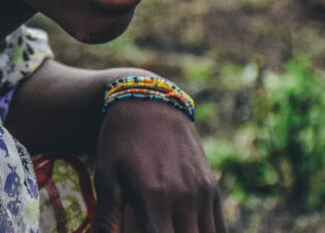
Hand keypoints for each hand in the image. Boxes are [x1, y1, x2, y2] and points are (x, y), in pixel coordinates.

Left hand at [92, 100, 224, 231]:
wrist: (148, 104)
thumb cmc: (120, 141)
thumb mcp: (106, 174)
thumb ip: (107, 214)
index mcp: (153, 197)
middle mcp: (183, 197)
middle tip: (152, 228)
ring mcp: (201, 192)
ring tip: (168, 228)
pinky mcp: (211, 187)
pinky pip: (218, 226)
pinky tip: (188, 230)